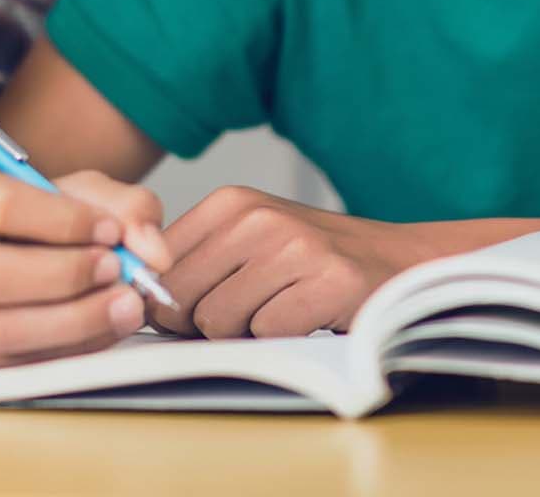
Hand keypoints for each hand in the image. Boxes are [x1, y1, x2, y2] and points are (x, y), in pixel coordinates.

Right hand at [0, 151, 173, 365]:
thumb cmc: (23, 208)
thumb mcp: (72, 187)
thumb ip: (123, 205)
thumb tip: (154, 252)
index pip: (1, 207)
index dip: (64, 224)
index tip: (110, 232)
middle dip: (65, 280)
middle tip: (118, 273)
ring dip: (68, 324)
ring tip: (120, 306)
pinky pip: (0, 364)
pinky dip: (57, 352)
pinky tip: (95, 332)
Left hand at [154, 188, 439, 339]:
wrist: (398, 261)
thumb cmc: (311, 261)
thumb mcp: (248, 243)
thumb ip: (193, 265)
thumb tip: (142, 307)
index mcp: (229, 203)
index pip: (159, 267)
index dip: (170, 303)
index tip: (198, 309)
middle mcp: (258, 216)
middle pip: (182, 300)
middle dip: (205, 323)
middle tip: (247, 315)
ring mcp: (295, 246)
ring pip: (219, 321)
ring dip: (248, 332)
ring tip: (283, 309)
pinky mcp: (328, 280)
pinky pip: (268, 332)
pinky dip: (285, 337)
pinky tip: (309, 316)